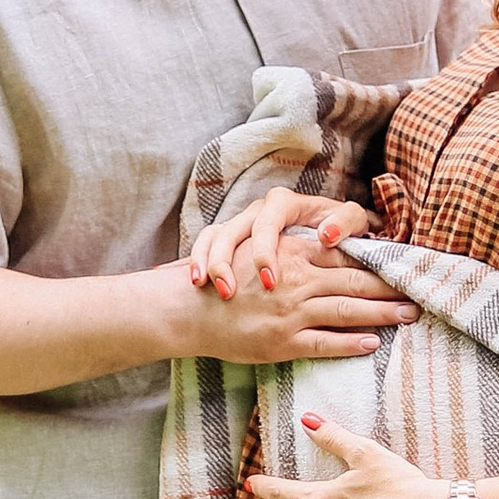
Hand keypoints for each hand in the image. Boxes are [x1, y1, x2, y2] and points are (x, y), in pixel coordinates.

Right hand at [172, 217, 412, 369]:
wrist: (187, 309)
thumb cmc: (219, 278)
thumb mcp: (256, 250)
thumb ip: (291, 250)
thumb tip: (324, 249)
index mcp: (291, 253)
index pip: (345, 254)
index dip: (376, 259)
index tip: (401, 264)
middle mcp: (296, 281)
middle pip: (356, 281)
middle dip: (391, 287)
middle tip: (420, 292)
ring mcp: (291, 313)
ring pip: (348, 311)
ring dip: (383, 313)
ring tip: (408, 315)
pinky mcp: (282, 342)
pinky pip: (325, 343)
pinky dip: (352, 343)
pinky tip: (372, 343)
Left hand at [190, 187, 376, 298]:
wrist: (342, 249)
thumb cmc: (287, 266)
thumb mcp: (252, 271)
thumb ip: (218, 270)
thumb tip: (157, 275)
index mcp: (243, 226)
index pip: (212, 236)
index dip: (201, 258)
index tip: (196, 284)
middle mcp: (264, 211)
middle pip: (234, 229)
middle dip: (227, 259)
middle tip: (226, 291)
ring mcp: (296, 207)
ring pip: (270, 218)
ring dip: (266, 248)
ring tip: (268, 278)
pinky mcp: (335, 210)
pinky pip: (336, 214)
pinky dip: (333, 225)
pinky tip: (326, 240)